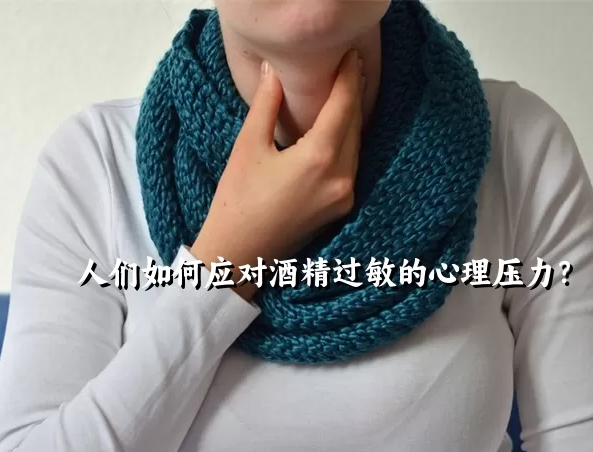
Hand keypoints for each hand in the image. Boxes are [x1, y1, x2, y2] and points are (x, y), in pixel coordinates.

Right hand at [190, 49, 364, 300]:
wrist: (239, 255)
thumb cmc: (237, 202)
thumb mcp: (248, 147)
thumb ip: (267, 105)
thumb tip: (274, 71)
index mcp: (320, 158)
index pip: (343, 106)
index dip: (348, 77)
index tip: (349, 55)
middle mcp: (341, 178)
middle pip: (354, 125)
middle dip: (353, 94)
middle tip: (350, 66)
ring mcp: (345, 196)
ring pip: (356, 145)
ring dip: (352, 118)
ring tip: (346, 91)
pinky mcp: (341, 208)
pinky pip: (351, 165)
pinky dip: (347, 142)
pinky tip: (339, 129)